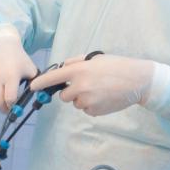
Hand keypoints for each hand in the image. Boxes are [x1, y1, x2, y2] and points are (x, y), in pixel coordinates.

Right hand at [0, 36, 37, 112]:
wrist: (4, 46)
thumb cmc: (20, 59)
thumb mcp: (31, 70)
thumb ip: (35, 83)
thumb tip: (39, 98)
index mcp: (11, 76)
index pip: (10, 98)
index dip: (14, 106)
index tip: (18, 108)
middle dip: (5, 110)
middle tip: (10, 110)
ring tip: (6, 100)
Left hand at [30, 55, 153, 115]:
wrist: (137, 81)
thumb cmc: (117, 66)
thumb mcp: (95, 59)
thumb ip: (76, 62)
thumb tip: (63, 67)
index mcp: (79, 70)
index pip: (53, 77)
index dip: (40, 83)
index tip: (32, 87)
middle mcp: (80, 86)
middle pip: (64, 95)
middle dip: (71, 91)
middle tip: (87, 84)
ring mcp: (87, 100)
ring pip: (76, 103)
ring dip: (83, 98)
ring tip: (100, 90)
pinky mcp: (94, 111)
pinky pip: (86, 109)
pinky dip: (92, 105)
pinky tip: (104, 97)